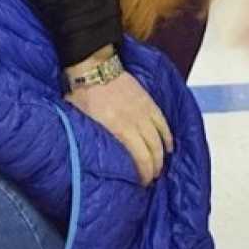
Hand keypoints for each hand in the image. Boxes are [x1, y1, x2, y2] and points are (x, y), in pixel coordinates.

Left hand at [66, 51, 172, 185]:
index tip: (142, 183)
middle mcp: (134, 122)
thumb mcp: (80, 120)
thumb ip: (89, 137)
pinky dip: (167, 136)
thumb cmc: (83, 93)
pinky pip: (162, 121)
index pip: (139, 157)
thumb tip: (84, 155)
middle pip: (152, 150)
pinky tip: (169, 146)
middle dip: (154, 168)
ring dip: (161, 155)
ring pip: (159, 138)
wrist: (93, 66)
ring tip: (159, 166)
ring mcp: (143, 110)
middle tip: (151, 179)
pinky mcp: (147, 100)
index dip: (143, 172)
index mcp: (118, 128)